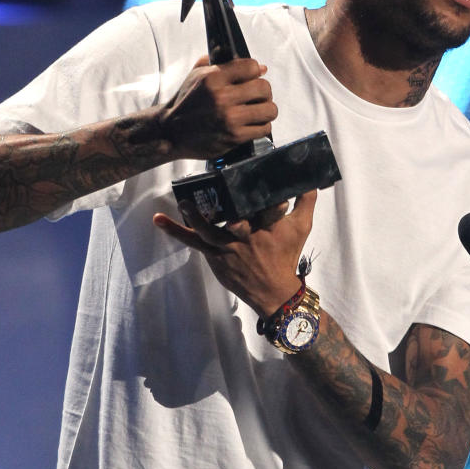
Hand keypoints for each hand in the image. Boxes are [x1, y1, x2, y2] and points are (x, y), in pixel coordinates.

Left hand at [153, 190, 316, 317]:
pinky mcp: (215, 256)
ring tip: (183, 201)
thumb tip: (311, 176)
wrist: (274, 291)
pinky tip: (158, 219)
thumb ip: (306, 199)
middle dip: (225, 208)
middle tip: (211, 184)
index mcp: (270, 227)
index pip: (268, 207)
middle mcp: (248, 238)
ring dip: (195, 217)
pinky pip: (193, 242)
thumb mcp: (301, 227)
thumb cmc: (286, 255)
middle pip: (236, 221)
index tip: (259, 179)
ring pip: (210, 231)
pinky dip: (175, 231)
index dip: (266, 196)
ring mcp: (229, 249)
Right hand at [158, 56, 277, 159]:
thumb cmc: (185, 103)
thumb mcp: (196, 74)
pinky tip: (253, 124)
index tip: (252, 77)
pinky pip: (264, 129)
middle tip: (257, 96)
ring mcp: (229, 118)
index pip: (251, 66)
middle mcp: (222, 97)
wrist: (170, 132)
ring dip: (266, 109)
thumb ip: (222, 63)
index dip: (254, 71)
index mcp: (213, 78)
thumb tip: (258, 66)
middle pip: (264, 88)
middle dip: (263, 91)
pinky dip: (262, 126)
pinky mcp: (234, 137)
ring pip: (269, 109)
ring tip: (258, 110)